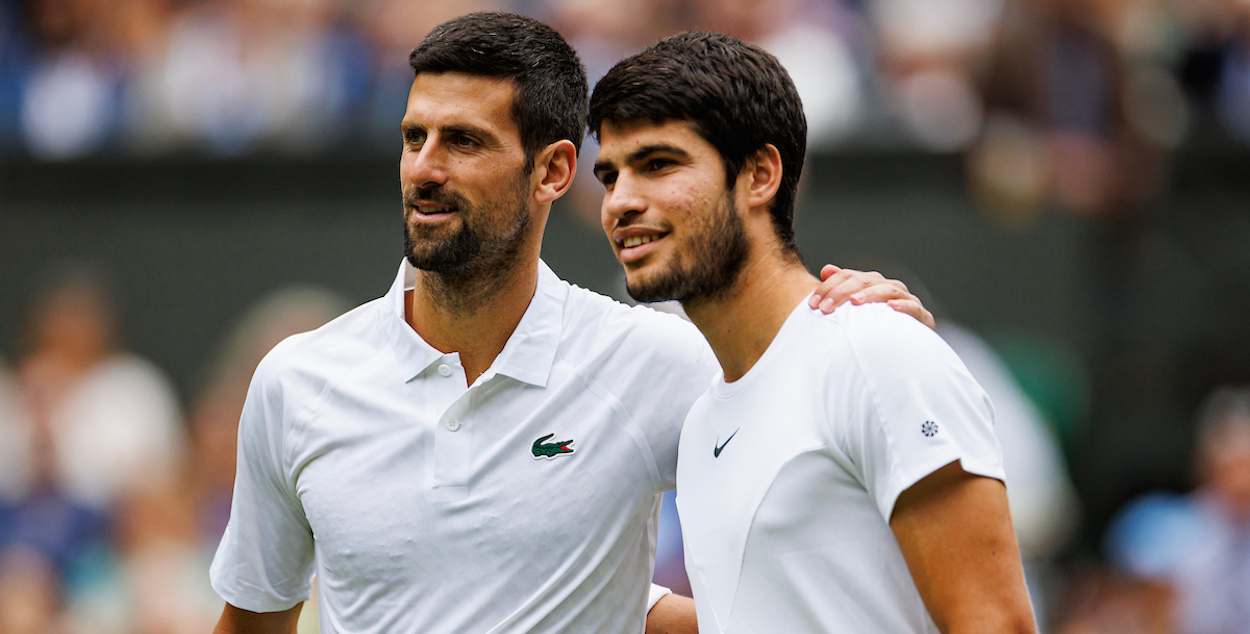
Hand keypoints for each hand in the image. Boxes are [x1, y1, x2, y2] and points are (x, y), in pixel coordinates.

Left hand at [809, 265, 934, 330]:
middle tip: (826, 308)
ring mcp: (907, 299)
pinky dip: (903, 306)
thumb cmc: (877, 326)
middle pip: (865, 280)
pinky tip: (891, 308)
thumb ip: (841, 289)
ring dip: (870, 294)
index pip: (848, 276)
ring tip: (855, 302)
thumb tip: (826, 269)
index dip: (828, 287)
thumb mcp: (856, 309)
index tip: (811, 304)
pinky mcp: (922, 316)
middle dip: (842, 292)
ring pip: (888, 289)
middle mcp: (890, 287)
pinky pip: (913, 308)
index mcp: (873, 283)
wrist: (909, 347)